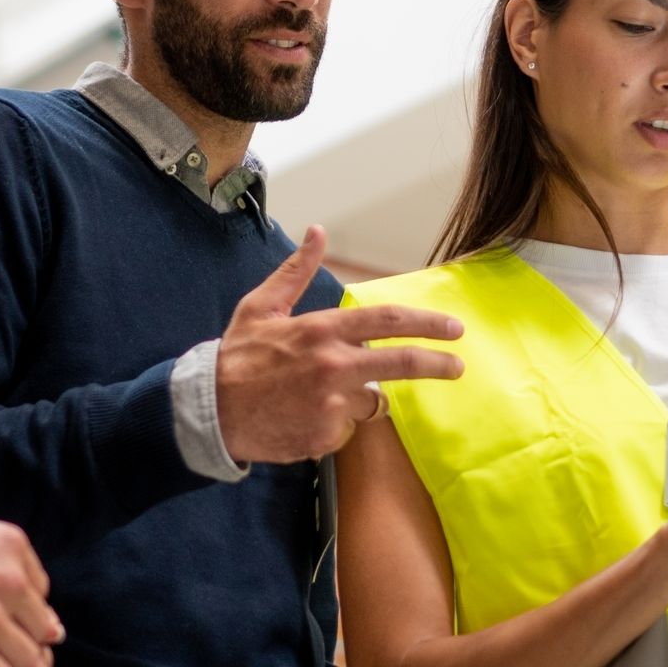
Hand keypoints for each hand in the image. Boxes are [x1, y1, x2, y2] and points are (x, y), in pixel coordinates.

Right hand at [216, 225, 464, 463]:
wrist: (209, 411)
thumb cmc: (237, 356)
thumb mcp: (262, 305)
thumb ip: (296, 270)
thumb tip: (317, 231)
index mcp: (322, 331)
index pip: (388, 323)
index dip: (427, 324)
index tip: (454, 329)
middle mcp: (334, 367)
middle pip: (403, 365)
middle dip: (438, 364)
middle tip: (458, 365)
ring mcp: (331, 404)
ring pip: (370, 401)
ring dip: (359, 397)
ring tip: (320, 393)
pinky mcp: (325, 437)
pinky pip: (346, 428)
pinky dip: (334, 421)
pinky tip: (304, 415)